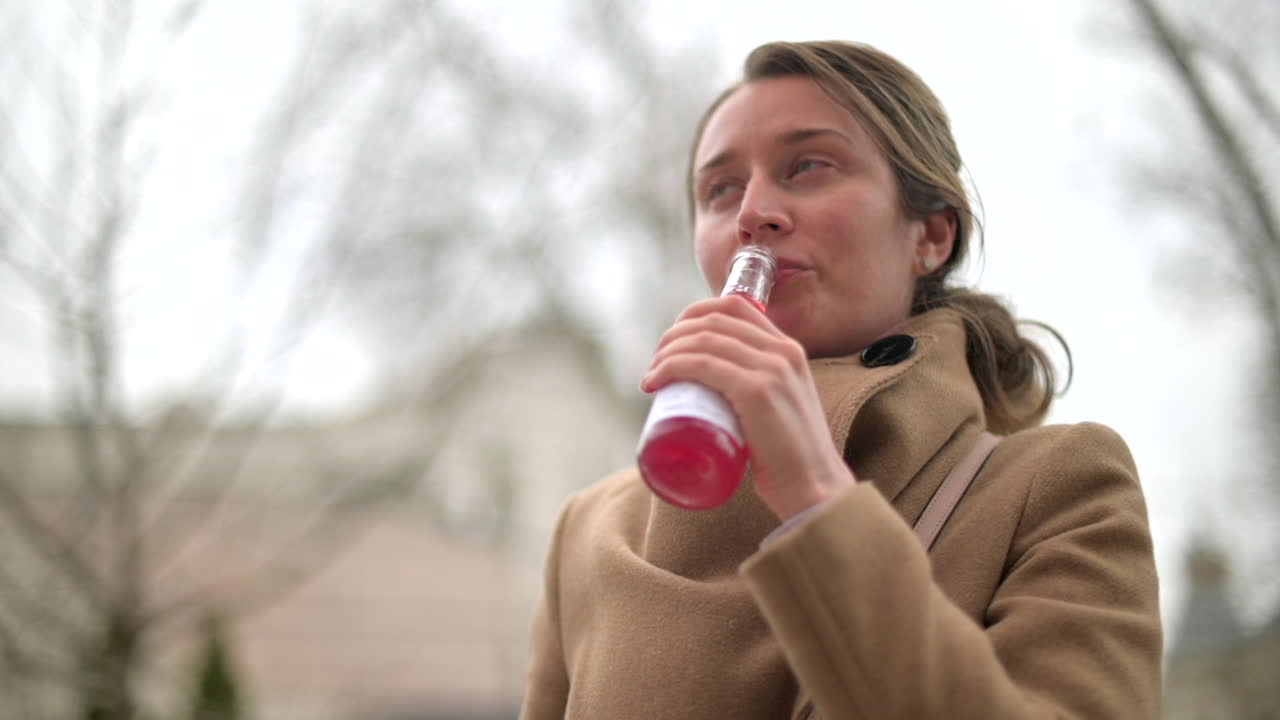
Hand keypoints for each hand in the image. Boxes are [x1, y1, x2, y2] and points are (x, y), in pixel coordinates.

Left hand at [640, 295, 856, 519]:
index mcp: (790, 349)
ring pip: (704, 340)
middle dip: (674, 335)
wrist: (816, 489)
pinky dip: (671, 366)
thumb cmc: (791, 460)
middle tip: (656, 363)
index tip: (673, 341)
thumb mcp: (781, 407)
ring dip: (666, 352)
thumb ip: (762, 392)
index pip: (735, 305)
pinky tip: (655, 379)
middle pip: (714, 319)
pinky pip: (703, 364)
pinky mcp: (758, 392)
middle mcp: (783, 351)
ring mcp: (772, 369)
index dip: (695, 314)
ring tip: (651, 376)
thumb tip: (719, 395)